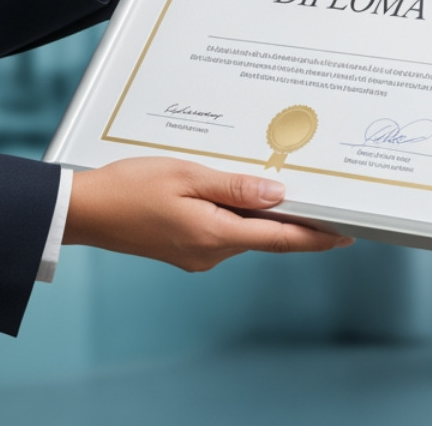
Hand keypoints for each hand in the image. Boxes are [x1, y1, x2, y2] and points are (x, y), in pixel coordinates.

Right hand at [63, 157, 353, 270]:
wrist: (84, 211)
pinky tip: (232, 193)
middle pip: (264, 235)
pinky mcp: (183, 249)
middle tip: (321, 197)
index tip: (347, 234)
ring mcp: (196, 255)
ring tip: (275, 184)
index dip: (316, 236)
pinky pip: (221, 231)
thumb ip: (234, 187)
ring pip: (242, 232)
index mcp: (215, 236)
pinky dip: (234, 214)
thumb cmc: (129, 189)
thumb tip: (277, 194)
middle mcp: (210, 253)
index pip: (280, 239)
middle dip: (291, 218)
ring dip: (259, 213)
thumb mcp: (186, 176)